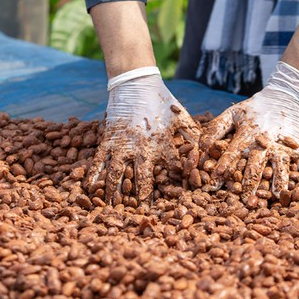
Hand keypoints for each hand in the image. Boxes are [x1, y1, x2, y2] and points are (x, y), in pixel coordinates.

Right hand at [87, 68, 199, 205]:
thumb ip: (194, 135)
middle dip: (141, 199)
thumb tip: (210, 150)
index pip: (170, 171)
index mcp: (161, 144)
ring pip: (117, 175)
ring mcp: (122, 145)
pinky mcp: (107, 140)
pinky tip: (88, 189)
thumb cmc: (162, 101)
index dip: (174, 188)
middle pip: (141, 179)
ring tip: (112, 208)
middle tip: (139, 216)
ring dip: (114, 193)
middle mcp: (141, 148)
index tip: (173, 205)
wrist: (135, 82)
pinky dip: (93, 175)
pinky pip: (98, 161)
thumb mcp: (182, 117)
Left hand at [200, 61, 298, 198]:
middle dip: (249, 181)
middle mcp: (265, 139)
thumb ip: (216, 129)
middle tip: (244, 199)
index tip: (217, 176)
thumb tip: (202, 146)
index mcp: (247, 131)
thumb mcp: (232, 114)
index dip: (225, 163)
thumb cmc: (254, 108)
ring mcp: (282, 144)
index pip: (234, 150)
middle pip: (256, 162)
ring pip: (279, 164)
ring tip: (274, 196)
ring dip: (276, 181)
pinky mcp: (296, 146)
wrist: (286, 96)